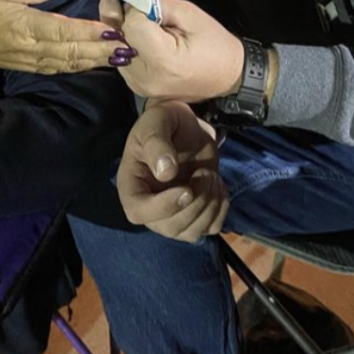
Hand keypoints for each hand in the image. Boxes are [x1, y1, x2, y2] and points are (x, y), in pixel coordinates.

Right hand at [0, 0, 130, 73]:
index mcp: (25, 25)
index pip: (64, 30)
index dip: (89, 33)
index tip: (113, 32)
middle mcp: (31, 47)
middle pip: (72, 52)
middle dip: (102, 51)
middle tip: (129, 49)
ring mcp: (30, 60)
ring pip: (69, 63)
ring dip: (96, 62)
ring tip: (121, 58)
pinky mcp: (29, 67)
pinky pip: (59, 68)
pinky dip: (80, 67)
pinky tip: (97, 63)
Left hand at [115, 0, 243, 100]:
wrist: (229, 77)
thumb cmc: (215, 44)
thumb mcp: (190, 14)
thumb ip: (157, 4)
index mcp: (162, 60)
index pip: (131, 25)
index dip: (134, 8)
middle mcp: (145, 78)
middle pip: (117, 37)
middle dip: (118, 14)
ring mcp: (139, 86)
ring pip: (114, 48)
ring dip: (119, 28)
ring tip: (131, 12)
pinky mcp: (137, 88)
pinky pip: (122, 58)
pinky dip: (125, 42)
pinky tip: (136, 32)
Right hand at [117, 100, 227, 241]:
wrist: (187, 127)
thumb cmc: (165, 122)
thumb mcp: (156, 121)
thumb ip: (157, 142)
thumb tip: (165, 172)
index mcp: (132, 185)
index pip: (138, 212)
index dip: (162, 208)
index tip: (186, 189)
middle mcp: (149, 207)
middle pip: (170, 227)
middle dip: (195, 202)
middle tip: (204, 170)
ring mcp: (173, 215)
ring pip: (192, 232)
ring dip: (210, 204)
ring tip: (210, 174)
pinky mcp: (196, 216)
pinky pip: (212, 227)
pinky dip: (221, 207)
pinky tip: (216, 184)